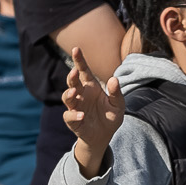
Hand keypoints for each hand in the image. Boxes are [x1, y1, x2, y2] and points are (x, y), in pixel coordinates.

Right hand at [62, 47, 124, 173]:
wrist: (105, 135)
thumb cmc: (111, 116)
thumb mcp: (118, 104)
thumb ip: (116, 93)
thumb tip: (115, 79)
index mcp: (91, 87)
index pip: (83, 71)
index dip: (79, 60)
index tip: (76, 49)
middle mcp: (81, 94)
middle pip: (72, 82)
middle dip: (71, 76)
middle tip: (74, 72)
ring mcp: (75, 107)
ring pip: (67, 97)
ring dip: (69, 94)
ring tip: (74, 93)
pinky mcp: (73, 120)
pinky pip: (69, 116)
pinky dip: (74, 115)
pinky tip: (81, 116)